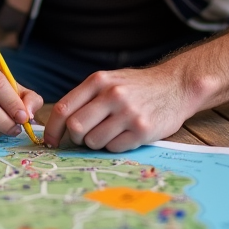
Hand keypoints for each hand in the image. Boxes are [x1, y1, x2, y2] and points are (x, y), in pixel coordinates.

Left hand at [43, 66, 194, 151]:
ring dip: (97, 143)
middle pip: (76, 127)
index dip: (53, 129)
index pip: (64, 108)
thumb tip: (59, 123)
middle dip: (76, 137)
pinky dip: (115, 146)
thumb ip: (86, 97)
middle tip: (85, 137)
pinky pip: (114, 148)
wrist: (176, 85)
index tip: (51, 140)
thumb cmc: (138, 86)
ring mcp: (128, 112)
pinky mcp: (143, 130)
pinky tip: (125, 135)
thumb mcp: (110, 80)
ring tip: (110, 132)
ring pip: (94, 141)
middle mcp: (112, 95)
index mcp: (99, 81)